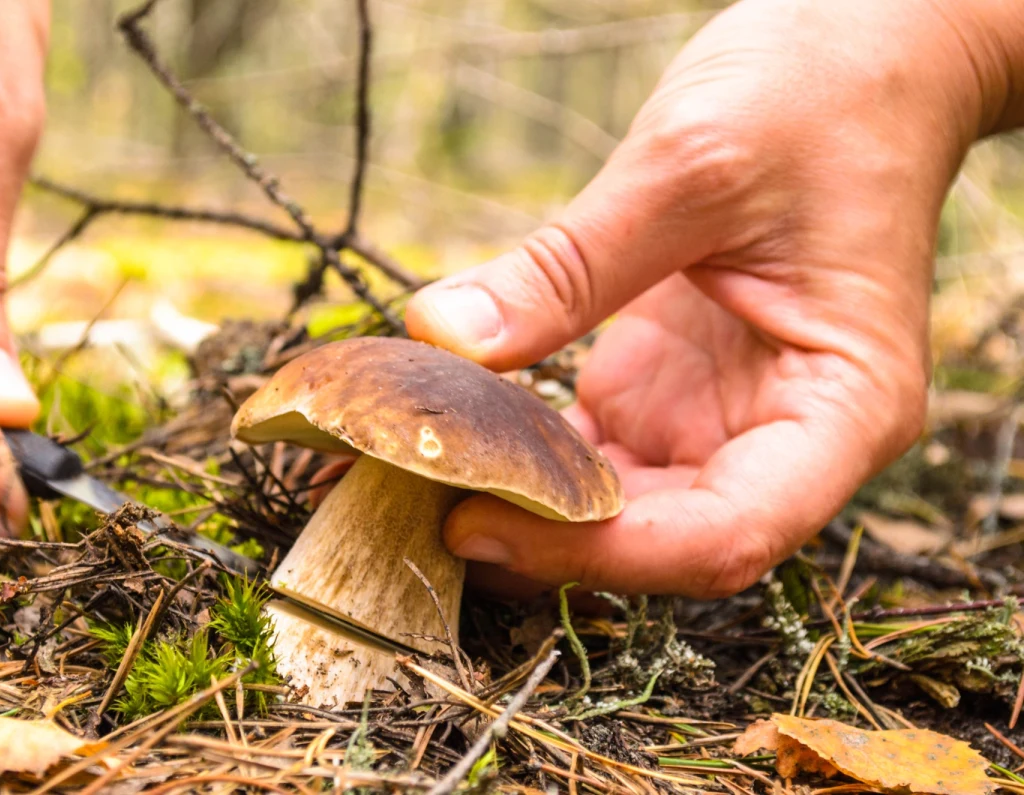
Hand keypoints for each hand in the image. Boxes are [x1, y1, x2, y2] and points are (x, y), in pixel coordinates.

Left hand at [405, 0, 1023, 597]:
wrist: (855, 59)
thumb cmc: (819, 100)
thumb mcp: (690, 169)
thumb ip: (569, 267)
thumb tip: (441, 336)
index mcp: (840, 408)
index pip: (725, 533)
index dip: (599, 552)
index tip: (477, 523)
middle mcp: (783, 438)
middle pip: (661, 539)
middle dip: (537, 536)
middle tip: (408, 502)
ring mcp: (718, 420)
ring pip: (612, 510)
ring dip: (514, 502)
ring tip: (405, 475)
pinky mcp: (665, 392)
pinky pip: (584, 452)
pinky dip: (516, 450)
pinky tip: (443, 430)